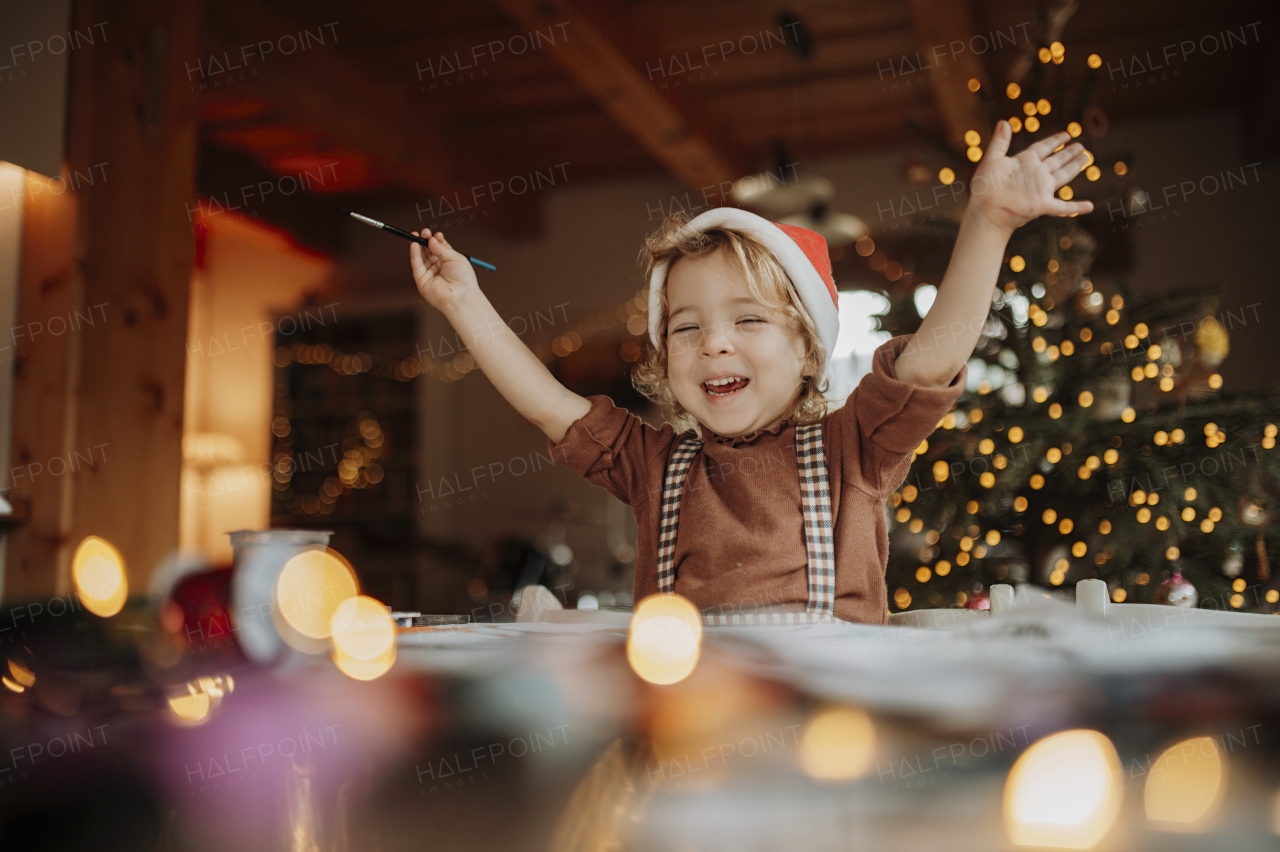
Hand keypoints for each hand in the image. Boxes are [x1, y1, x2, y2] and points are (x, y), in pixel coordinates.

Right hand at [409, 229, 478, 311]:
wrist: (461, 296)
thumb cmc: (464, 280)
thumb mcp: (455, 257)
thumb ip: (441, 248)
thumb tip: (431, 239)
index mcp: (449, 262)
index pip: (439, 248)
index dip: (436, 240)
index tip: (434, 234)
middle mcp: (439, 268)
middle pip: (428, 251)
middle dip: (425, 241)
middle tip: (424, 232)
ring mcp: (430, 274)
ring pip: (421, 257)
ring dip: (418, 245)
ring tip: (416, 235)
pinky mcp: (421, 280)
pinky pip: (416, 265)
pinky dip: (414, 254)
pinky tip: (414, 245)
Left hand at [966, 121, 1094, 232]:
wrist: (985, 210)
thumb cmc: (985, 187)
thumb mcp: (992, 160)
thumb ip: (999, 142)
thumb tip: (1003, 121)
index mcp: (1024, 162)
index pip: (1043, 148)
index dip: (1054, 141)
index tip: (1066, 134)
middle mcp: (1035, 174)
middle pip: (1056, 161)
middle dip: (1068, 153)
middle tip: (1081, 146)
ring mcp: (1041, 189)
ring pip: (1063, 176)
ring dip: (1075, 168)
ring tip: (1086, 159)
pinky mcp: (1043, 205)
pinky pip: (1065, 207)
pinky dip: (1077, 207)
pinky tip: (1090, 206)